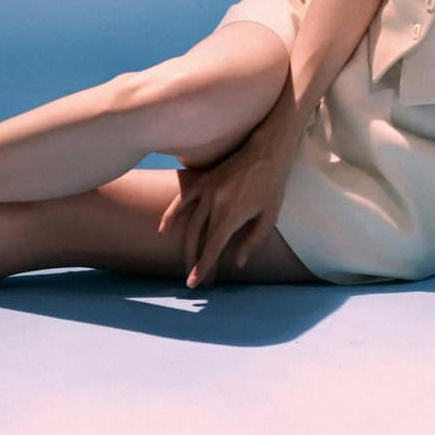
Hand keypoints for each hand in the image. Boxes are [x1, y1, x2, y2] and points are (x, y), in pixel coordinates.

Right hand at [157, 121, 294, 289]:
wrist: (267, 151)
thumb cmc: (271, 186)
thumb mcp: (269, 218)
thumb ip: (252, 242)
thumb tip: (236, 263)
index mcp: (232, 213)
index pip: (212, 246)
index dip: (202, 266)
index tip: (194, 284)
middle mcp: (215, 202)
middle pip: (197, 237)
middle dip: (194, 261)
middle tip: (195, 279)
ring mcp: (207, 189)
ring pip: (189, 222)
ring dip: (185, 246)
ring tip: (187, 264)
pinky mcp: (203, 180)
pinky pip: (182, 199)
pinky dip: (171, 214)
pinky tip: (163, 229)